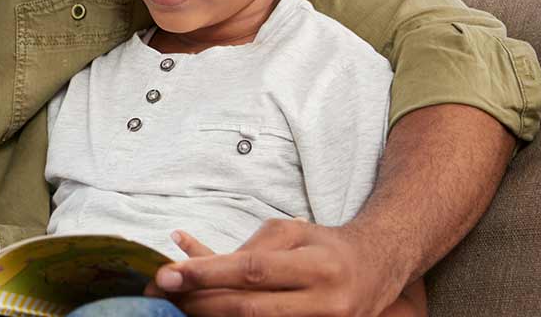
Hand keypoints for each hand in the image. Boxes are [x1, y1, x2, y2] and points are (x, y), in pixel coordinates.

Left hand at [151, 220, 408, 316]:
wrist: (377, 268)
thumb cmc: (325, 246)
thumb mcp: (292, 232)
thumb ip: (249, 247)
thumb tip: (194, 258)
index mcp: (317, 266)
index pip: (253, 270)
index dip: (208, 273)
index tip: (171, 274)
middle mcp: (323, 302)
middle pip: (247, 308)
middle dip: (199, 301)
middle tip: (162, 292)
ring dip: (210, 316)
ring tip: (177, 305)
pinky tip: (208, 311)